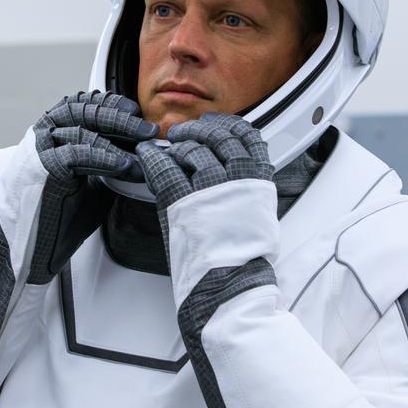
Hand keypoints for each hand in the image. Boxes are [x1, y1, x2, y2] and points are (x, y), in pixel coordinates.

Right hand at [25, 91, 157, 282]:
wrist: (34, 244)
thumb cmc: (60, 212)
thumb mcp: (92, 179)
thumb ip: (110, 162)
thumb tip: (143, 155)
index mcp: (55, 131)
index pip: (83, 104)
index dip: (111, 104)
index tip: (136, 112)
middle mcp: (45, 134)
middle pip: (84, 112)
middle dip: (120, 119)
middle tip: (148, 130)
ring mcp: (42, 150)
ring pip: (82, 130)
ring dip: (118, 137)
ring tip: (143, 149)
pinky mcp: (43, 169)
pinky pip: (76, 155)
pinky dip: (103, 158)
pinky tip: (124, 165)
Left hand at [136, 113, 277, 299]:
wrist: (231, 284)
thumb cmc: (244, 257)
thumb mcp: (258, 215)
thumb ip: (247, 187)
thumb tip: (231, 167)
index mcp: (259, 181)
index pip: (246, 136)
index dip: (226, 124)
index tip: (213, 123)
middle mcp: (238, 179)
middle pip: (217, 136)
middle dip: (198, 130)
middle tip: (182, 133)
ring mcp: (210, 188)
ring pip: (192, 150)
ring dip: (178, 147)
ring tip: (169, 151)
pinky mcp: (183, 202)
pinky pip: (165, 168)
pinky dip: (154, 157)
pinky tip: (148, 155)